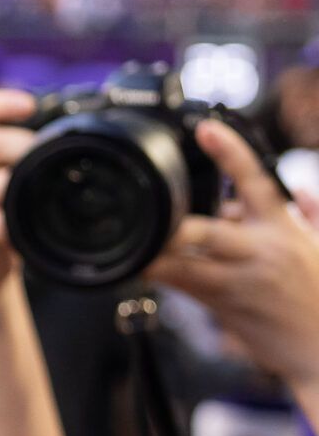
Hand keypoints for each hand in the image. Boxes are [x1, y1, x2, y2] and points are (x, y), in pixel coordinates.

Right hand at [0, 89, 41, 293]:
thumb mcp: (0, 174)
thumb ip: (17, 150)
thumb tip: (68, 127)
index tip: (29, 106)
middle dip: (26, 149)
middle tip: (44, 163)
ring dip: (25, 187)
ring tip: (34, 197)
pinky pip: (0, 216)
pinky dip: (20, 220)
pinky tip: (25, 224)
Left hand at [146, 120, 318, 398]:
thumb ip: (307, 214)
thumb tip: (297, 190)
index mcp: (284, 226)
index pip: (257, 179)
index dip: (229, 152)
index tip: (206, 128)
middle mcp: (261, 250)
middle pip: (209, 230)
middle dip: (178, 226)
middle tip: (153, 216)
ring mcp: (240, 281)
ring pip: (187, 265)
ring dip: (157, 255)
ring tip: (133, 246)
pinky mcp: (225, 307)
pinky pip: (184, 287)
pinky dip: (161, 276)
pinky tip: (137, 268)